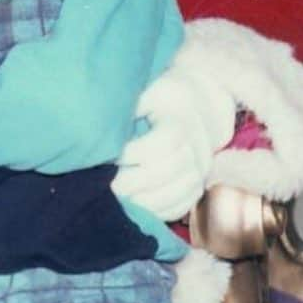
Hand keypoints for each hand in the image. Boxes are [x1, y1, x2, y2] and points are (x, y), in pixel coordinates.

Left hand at [113, 65, 232, 220]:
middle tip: (105, 185)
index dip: (132, 153)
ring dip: (143, 202)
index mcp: (181, 123)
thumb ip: (128, 103)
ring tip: (117, 201)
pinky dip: (157, 212)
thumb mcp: (148, 90)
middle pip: (165, 172)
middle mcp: (196, 150)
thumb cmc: (164, 98)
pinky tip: (136, 209)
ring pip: (174, 195)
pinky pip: (180, 207)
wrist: (201, 107)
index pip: (160, 144)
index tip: (110, 155)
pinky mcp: (197, 188)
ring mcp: (199, 172)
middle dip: (132, 182)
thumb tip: (100, 117)